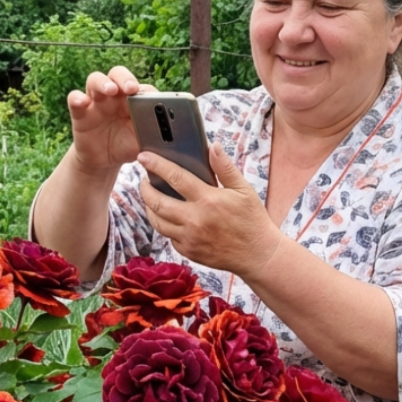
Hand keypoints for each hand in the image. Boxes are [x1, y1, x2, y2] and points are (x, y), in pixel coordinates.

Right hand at [67, 67, 155, 177]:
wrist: (105, 160)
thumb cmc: (127, 146)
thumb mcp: (144, 143)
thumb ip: (157, 138)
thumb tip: (176, 139)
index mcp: (133, 100)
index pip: (139, 86)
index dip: (144, 89)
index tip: (150, 97)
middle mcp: (115, 95)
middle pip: (118, 74)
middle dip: (125, 78)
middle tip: (131, 88)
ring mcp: (96, 101)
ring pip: (96, 80)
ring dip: (103, 82)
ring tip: (110, 90)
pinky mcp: (81, 111)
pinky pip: (75, 98)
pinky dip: (76, 98)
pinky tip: (81, 102)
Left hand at [138, 144, 284, 278]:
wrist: (257, 255)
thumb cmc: (252, 220)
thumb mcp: (244, 190)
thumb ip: (225, 168)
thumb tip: (213, 146)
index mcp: (208, 200)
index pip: (175, 177)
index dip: (156, 165)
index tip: (143, 157)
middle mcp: (195, 220)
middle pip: (157, 202)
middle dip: (145, 189)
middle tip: (143, 181)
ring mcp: (190, 238)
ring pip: (157, 222)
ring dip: (150, 208)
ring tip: (150, 199)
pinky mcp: (189, 252)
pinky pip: (169, 237)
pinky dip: (165, 226)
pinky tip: (169, 218)